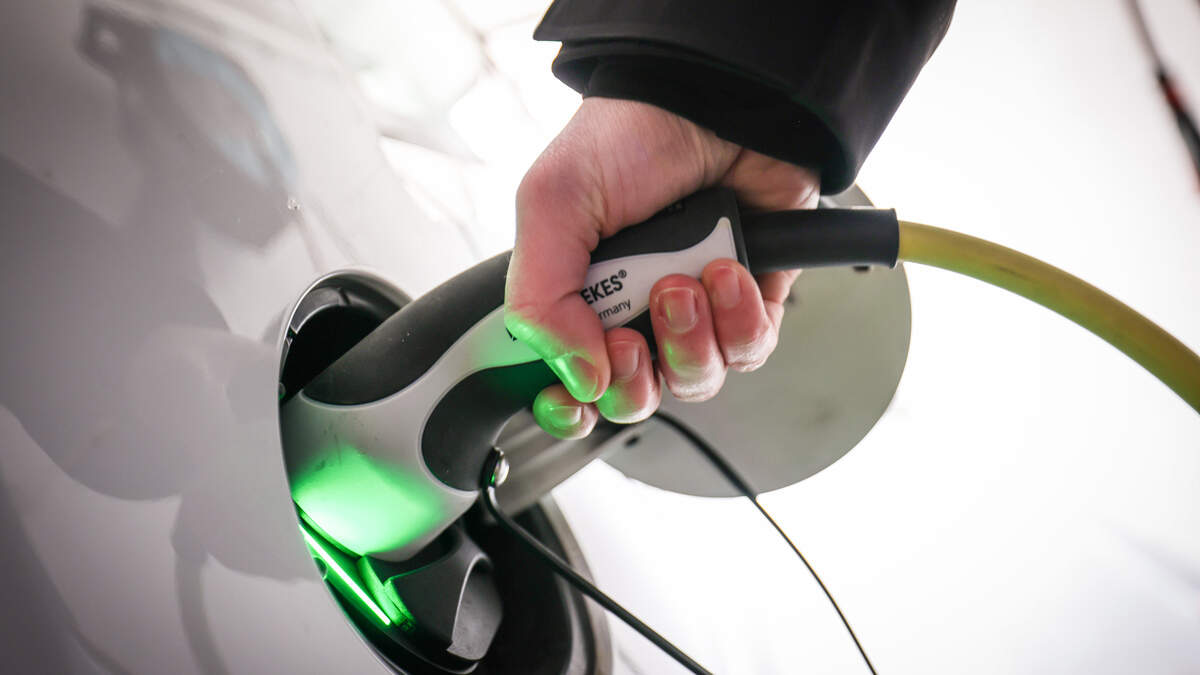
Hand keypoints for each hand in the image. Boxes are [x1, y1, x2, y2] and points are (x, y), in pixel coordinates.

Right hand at [506, 98, 818, 438]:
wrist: (720, 98)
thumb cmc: (631, 137)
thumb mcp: (552, 206)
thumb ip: (540, 299)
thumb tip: (578, 379)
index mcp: (575, 295)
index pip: (565, 382)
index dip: (568, 407)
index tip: (572, 398)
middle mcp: (632, 311)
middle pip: (631, 398)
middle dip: (633, 380)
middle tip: (629, 335)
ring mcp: (693, 311)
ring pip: (693, 382)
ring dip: (689, 341)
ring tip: (686, 280)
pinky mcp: (749, 302)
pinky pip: (748, 351)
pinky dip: (738, 318)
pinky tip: (727, 271)